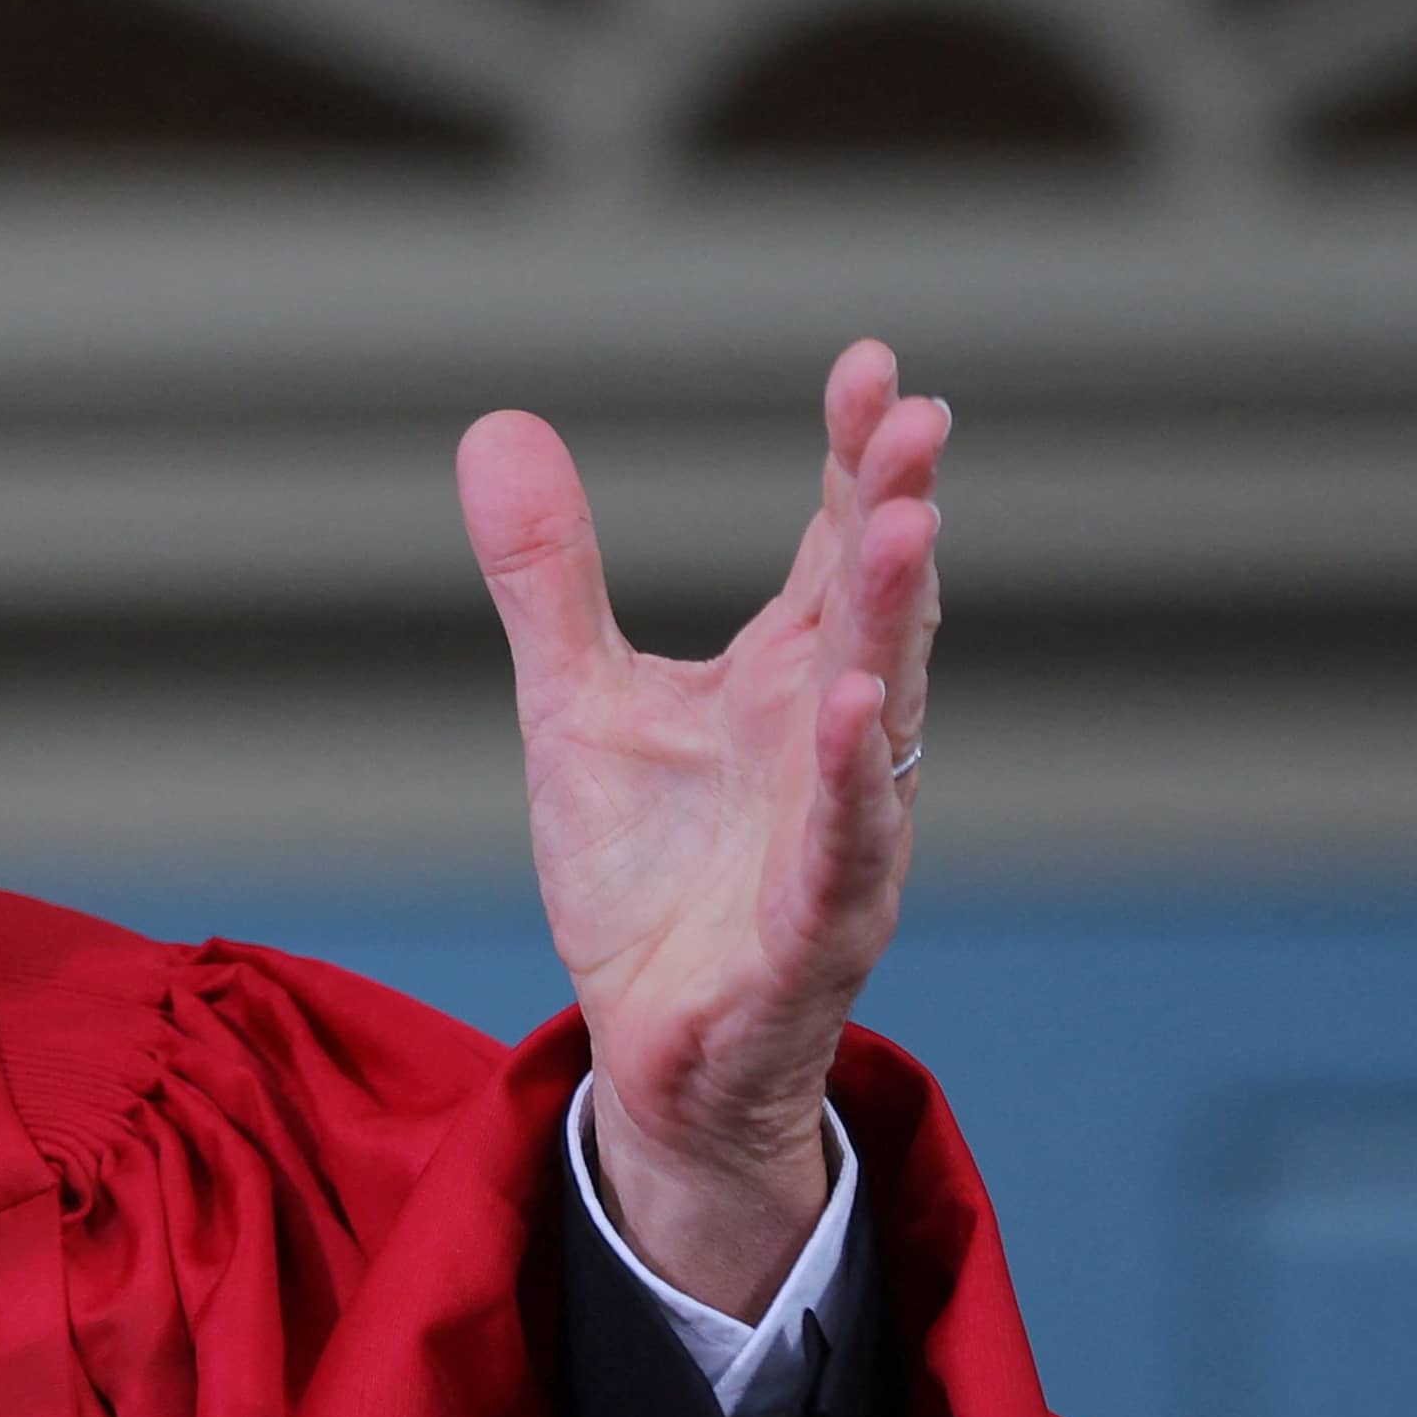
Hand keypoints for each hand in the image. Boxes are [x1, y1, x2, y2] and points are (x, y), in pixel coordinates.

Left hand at [459, 341, 944, 1318]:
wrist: (652, 1050)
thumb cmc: (646, 874)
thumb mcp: (574, 704)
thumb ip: (549, 577)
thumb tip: (497, 426)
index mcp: (790, 680)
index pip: (836, 548)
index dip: (857, 459)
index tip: (873, 366)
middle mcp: (837, 743)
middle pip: (880, 609)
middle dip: (898, 511)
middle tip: (918, 418)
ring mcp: (840, 836)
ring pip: (886, 717)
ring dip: (899, 623)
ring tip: (905, 527)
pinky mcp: (815, 932)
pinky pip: (845, 852)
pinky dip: (853, 785)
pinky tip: (858, 711)